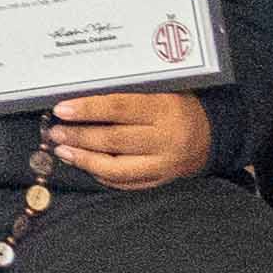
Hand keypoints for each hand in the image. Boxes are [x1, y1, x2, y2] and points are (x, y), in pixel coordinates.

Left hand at [46, 88, 210, 190]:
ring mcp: (165, 164)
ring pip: (117, 167)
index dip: (88, 109)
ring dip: (85, 160)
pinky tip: (86, 166)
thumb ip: (133, 91)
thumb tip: (85, 92)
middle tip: (55, 132)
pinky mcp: (163, 180)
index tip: (61, 109)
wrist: (217, 133)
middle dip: (79, 137)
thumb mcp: (164, 89)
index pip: (119, 108)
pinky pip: (127, 183)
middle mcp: (166, 138)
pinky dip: (103, 176)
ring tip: (62, 151)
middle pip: (114, 140)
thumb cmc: (182, 103)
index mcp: (166, 108)